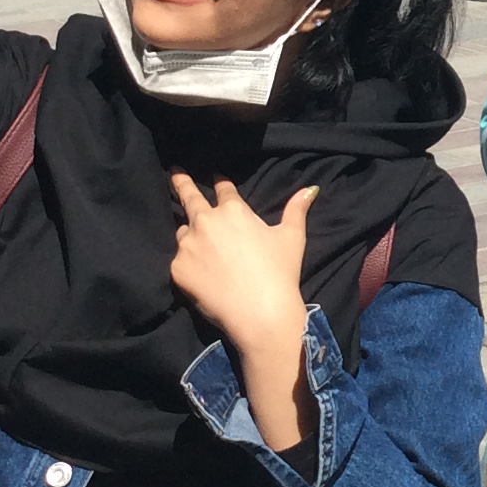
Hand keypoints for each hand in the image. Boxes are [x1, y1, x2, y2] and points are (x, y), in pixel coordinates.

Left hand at [168, 176, 315, 449]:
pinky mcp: (177, 269)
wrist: (261, 314)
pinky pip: (180, 261)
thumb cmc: (280, 273)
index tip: (215, 176)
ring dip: (190, 235)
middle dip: (181, 182)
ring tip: (200, 248)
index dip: (220, 182)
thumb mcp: (292, 237)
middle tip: (175, 172)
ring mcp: (188, 245)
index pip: (223, 189)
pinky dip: (189, 265)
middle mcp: (206, 221)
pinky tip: (202, 277)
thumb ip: (297, 209)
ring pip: (183, 233)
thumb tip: (312, 189)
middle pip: (189, 197)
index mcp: (233, 210)